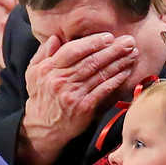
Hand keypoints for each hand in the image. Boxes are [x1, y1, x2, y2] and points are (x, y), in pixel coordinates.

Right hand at [19, 33, 138, 164]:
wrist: (43, 128)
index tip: (108, 37)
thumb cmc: (41, 98)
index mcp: (49, 69)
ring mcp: (73, 95)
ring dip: (118, 62)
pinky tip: (126, 72)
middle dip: (112, 50)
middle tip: (129, 42)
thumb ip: (44, 54)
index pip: (73, 50)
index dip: (92, 42)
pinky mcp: (84, 107)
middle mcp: (61, 81)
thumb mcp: (33, 73)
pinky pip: (103, 90)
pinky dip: (116, 80)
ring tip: (132, 54)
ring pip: (99, 74)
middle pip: (90, 61)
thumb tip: (55, 37)